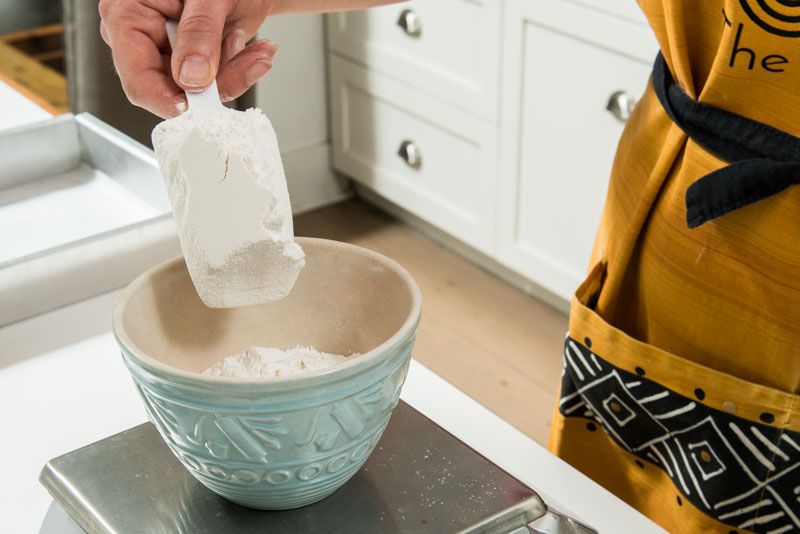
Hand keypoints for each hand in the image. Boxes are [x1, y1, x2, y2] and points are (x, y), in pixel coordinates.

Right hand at [99, 0, 276, 117]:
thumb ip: (200, 33)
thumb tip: (191, 78)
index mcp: (127, 14)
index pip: (136, 76)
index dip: (167, 99)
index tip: (201, 107)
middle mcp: (141, 39)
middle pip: (171, 90)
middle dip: (217, 82)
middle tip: (250, 61)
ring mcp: (165, 54)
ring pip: (197, 93)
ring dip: (233, 75)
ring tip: (253, 47)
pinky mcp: (189, 65)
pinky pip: (212, 87)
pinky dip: (237, 73)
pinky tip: (252, 52)